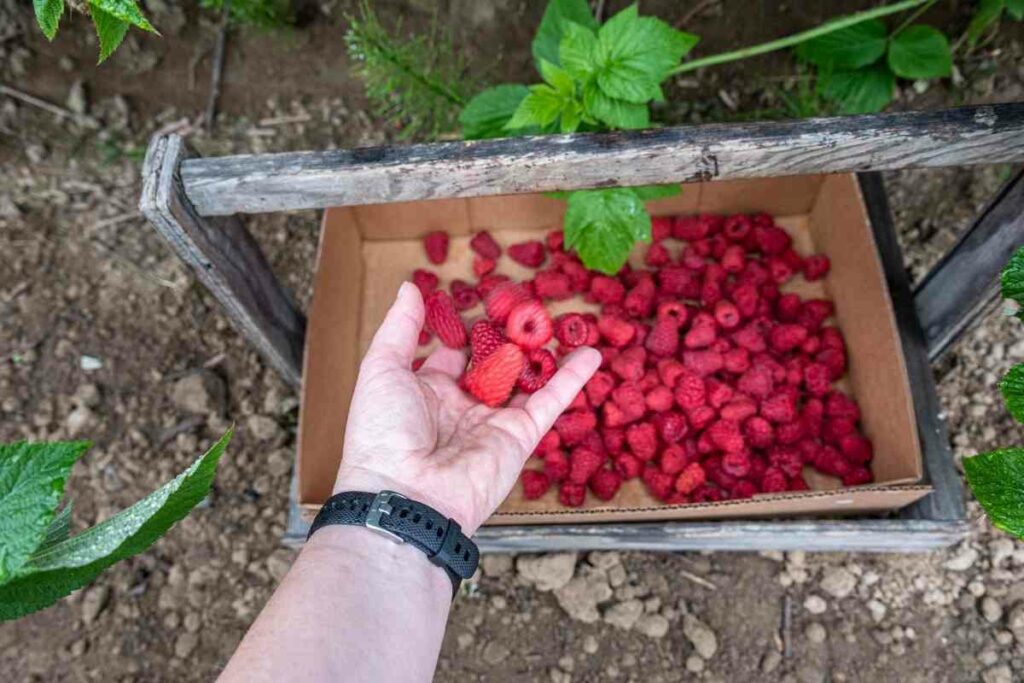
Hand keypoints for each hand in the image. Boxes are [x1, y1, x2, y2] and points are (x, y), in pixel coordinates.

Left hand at [335, 282, 600, 534]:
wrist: (405, 494)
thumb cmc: (383, 432)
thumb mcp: (382, 368)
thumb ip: (401, 327)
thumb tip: (411, 286)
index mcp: (427, 392)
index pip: (452, 355)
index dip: (466, 330)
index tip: (482, 301)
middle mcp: (462, 408)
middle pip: (493, 365)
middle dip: (508, 337)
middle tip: (525, 305)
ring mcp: (492, 422)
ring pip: (525, 380)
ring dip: (542, 353)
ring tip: (557, 320)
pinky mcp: (520, 437)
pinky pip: (550, 403)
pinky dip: (572, 379)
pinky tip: (591, 352)